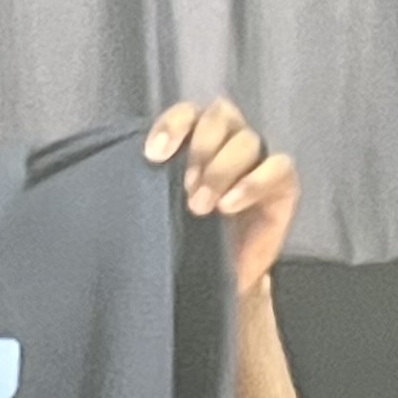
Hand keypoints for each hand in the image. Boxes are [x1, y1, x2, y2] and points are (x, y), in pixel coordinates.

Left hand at [145, 98, 298, 297]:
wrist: (217, 284)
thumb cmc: (184, 245)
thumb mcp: (158, 217)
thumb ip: (147, 191)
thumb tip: (115, 183)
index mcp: (196, 143)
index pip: (188, 113)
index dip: (173, 124)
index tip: (153, 155)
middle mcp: (228, 144)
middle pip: (221, 116)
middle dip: (201, 146)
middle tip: (185, 185)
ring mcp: (258, 162)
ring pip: (247, 140)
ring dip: (221, 169)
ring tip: (200, 206)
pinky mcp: (282, 185)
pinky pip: (278, 166)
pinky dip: (254, 182)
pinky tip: (230, 206)